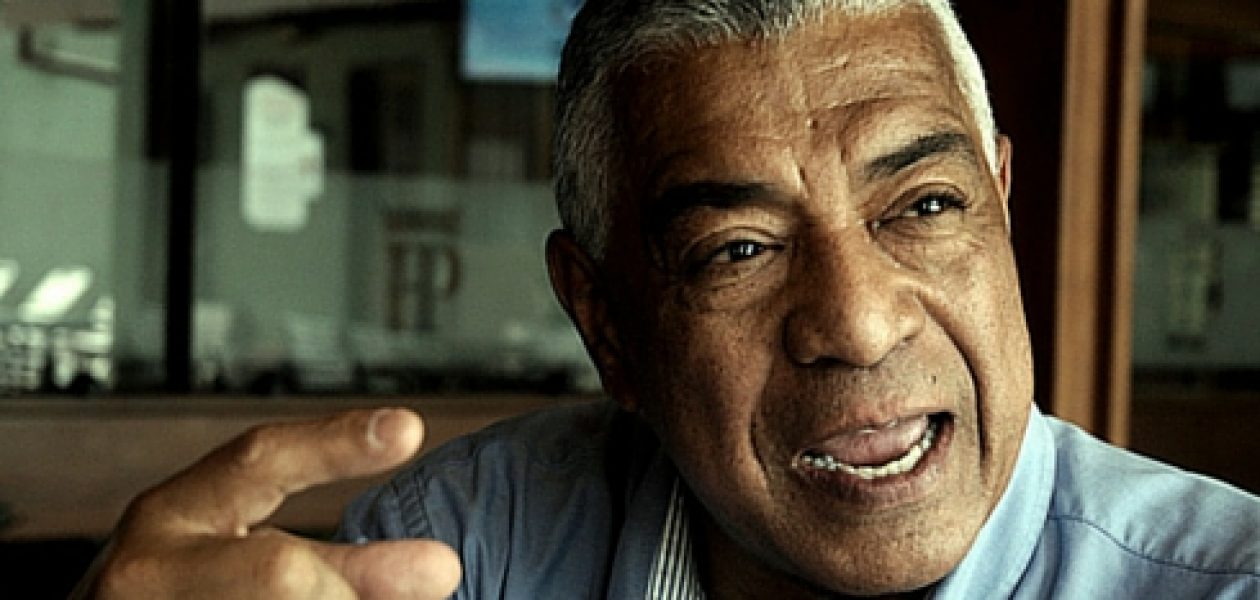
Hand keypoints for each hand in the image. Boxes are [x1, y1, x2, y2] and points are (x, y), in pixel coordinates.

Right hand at [72, 408, 461, 598]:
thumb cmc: (183, 595)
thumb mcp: (227, 558)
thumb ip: (325, 562)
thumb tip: (434, 573)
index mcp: (173, 518)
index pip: (259, 461)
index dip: (335, 442)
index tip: (408, 427)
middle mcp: (152, 572)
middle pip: (280, 572)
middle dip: (359, 579)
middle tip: (441, 572)